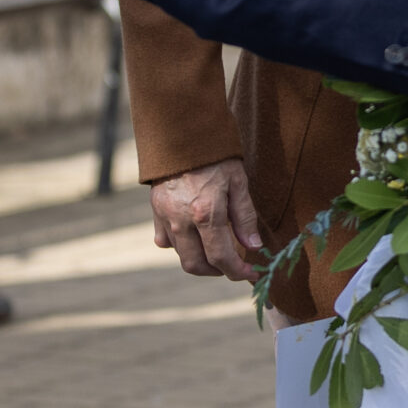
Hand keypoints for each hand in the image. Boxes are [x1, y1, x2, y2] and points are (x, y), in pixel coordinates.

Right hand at [150, 158, 263, 280]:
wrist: (180, 132)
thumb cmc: (214, 155)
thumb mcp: (238, 181)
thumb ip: (245, 217)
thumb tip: (253, 247)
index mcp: (205, 213)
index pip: (221, 257)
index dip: (238, 272)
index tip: (252, 274)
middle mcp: (182, 220)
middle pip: (197, 265)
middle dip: (218, 271)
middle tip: (234, 266)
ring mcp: (165, 217)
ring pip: (181, 255)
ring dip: (201, 260)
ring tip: (217, 250)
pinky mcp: (155, 211)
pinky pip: (165, 240)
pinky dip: (181, 246)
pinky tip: (194, 236)